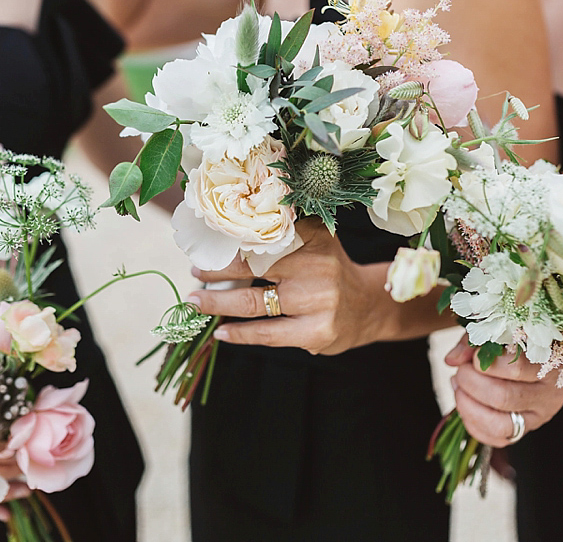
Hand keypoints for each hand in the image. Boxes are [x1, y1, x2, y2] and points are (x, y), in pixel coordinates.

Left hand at [186, 219, 387, 354]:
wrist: (367, 306)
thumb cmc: (329, 270)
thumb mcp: (315, 241)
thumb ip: (283, 232)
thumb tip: (228, 229)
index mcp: (314, 236)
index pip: (263, 234)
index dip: (230, 239)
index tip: (205, 242)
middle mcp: (318, 265)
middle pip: (254, 267)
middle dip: (217, 271)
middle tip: (195, 271)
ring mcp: (318, 300)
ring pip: (255, 303)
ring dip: (218, 304)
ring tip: (195, 302)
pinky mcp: (317, 331)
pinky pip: (268, 333)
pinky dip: (240, 334)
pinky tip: (221, 332)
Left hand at [444, 335, 562, 447]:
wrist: (547, 360)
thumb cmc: (520, 340)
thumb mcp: (501, 332)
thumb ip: (475, 340)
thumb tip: (452, 360)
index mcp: (549, 364)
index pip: (516, 369)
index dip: (486, 364)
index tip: (474, 357)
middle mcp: (548, 395)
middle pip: (503, 398)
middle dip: (471, 383)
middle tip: (461, 371)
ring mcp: (538, 417)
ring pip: (500, 425)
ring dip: (469, 407)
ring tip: (459, 387)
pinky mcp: (525, 431)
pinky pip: (496, 439)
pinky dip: (473, 424)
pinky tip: (466, 403)